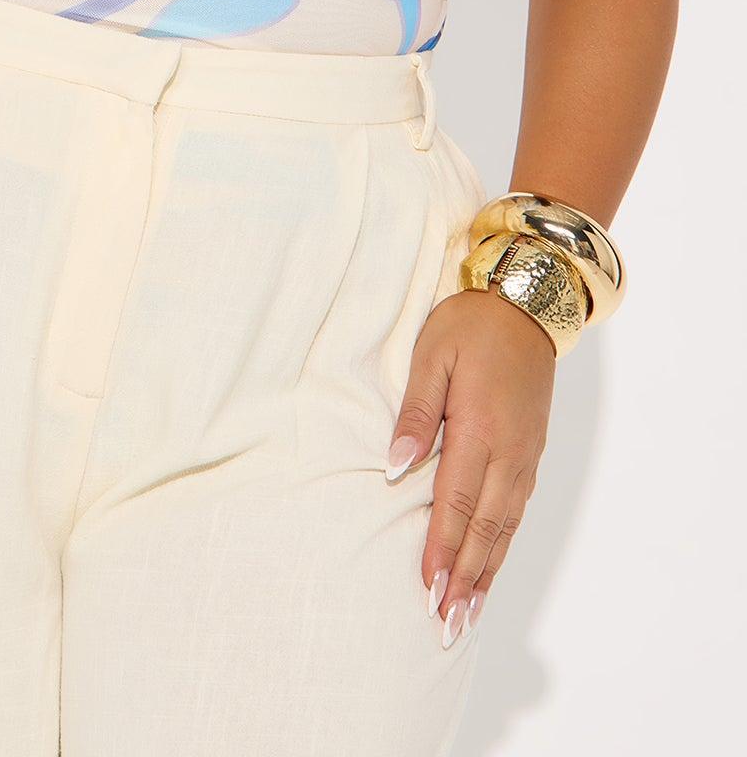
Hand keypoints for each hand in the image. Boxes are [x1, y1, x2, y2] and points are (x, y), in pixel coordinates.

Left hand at [386, 284, 555, 644]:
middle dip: (464, 579)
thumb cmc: (471, 324)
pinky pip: (516, 511)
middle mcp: (508, 453)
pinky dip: (502, 545)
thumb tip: (396, 466)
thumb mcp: (432, 355)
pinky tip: (491, 566)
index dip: (442, 550)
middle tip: (446, 624)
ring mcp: (524, 456)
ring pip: (504, 527)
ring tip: (466, 612)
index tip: (428, 589)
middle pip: (484, 528)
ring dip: (486, 572)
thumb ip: (415, 413)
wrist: (527, 304)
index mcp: (479, 430)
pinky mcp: (531, 452)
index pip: (457, 503)